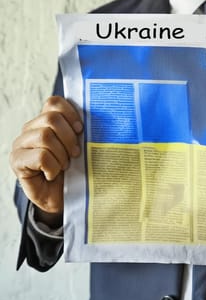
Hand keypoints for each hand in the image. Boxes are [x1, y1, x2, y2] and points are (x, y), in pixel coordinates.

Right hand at [9, 96, 82, 224]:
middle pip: (51, 119)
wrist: (63, 197)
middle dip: (69, 138)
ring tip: (64, 166)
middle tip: (75, 154)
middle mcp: (30, 129)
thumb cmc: (73, 170)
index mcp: (45, 121)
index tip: (81, 130)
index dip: (71, 114)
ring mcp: (20, 144)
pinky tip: (53, 174)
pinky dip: (53, 167)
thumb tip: (95, 119)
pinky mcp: (16, 161)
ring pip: (45, 136)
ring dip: (61, 154)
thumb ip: (80, 130)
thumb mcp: (80, 146)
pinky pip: (41, 156)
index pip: (54, 102)